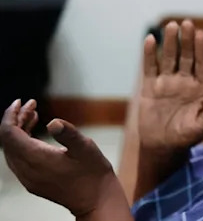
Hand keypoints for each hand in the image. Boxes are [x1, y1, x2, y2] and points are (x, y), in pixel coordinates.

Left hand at [0, 99, 121, 216]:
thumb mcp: (85, 148)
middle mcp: (26, 170)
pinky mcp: (33, 182)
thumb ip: (68, 134)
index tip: (21, 101)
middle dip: (15, 120)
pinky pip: (18, 159)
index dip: (11, 116)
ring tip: (33, 115)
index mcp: (36, 159)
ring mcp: (28, 178)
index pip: (9, 134)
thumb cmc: (92, 172)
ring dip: (18, 131)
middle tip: (31, 104)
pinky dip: (22, 143)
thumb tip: (53, 122)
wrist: (95, 200)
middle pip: (8, 141)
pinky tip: (35, 136)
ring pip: (12, 150)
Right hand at [138, 21, 202, 155]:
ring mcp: (168, 82)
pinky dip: (149, 54)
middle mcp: (185, 81)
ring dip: (170, 42)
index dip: (202, 49)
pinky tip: (150, 39)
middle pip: (187, 55)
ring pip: (170, 58)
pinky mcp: (150, 87)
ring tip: (170, 26)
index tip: (201, 35)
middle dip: (187, 40)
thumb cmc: (186, 138)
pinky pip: (150, 67)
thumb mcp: (202, 128)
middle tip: (186, 23)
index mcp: (201, 87)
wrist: (162, 147)